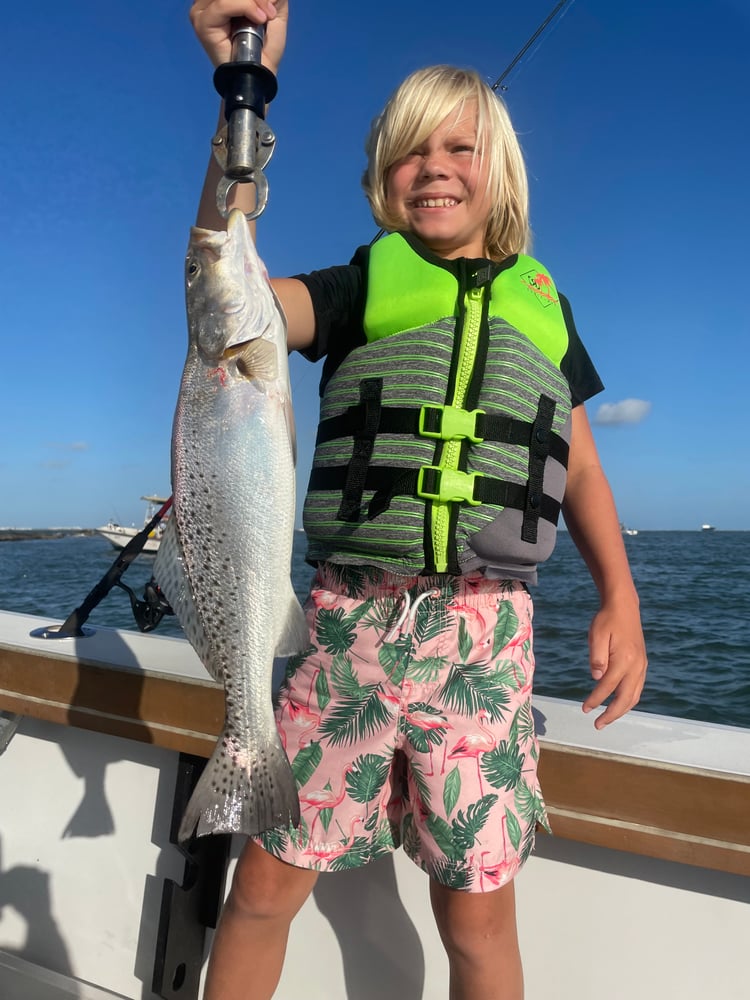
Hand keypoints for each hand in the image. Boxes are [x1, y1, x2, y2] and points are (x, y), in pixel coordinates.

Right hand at [190, 0, 287, 72]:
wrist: (259, 74)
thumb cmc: (264, 47)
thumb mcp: (274, 9)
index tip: (269, 5)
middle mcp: (206, 1)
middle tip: (270, 10)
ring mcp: (201, 11)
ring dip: (253, 1)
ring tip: (266, 16)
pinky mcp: (201, 22)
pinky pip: (223, 4)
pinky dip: (246, 7)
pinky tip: (259, 19)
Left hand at [582, 596, 647, 729]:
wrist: (624, 607)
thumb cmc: (607, 620)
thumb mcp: (596, 635)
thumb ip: (597, 658)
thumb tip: (597, 679)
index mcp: (625, 660)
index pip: (608, 686)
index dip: (596, 700)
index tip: (585, 709)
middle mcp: (637, 666)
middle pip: (626, 698)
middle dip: (612, 714)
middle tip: (598, 725)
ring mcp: (642, 666)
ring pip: (634, 696)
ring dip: (621, 710)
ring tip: (607, 719)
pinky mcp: (642, 664)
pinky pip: (637, 688)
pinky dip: (628, 700)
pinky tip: (618, 703)